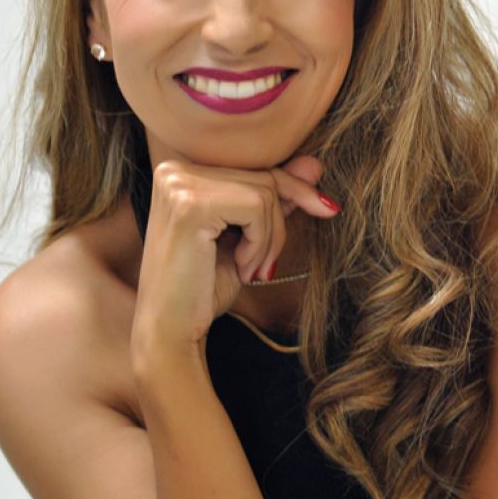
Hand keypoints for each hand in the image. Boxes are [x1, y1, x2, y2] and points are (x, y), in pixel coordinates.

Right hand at [130, 155, 339, 364]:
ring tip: (247, 269)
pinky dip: (260, 243)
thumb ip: (274, 199)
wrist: (170, 333)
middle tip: (265, 267)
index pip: (255, 169)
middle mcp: (174, 169)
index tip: (327, 207)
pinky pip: (255, 208)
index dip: (295, 189)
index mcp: (182, 173)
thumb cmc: (204, 286)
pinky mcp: (189, 204)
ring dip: (269, 240)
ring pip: (264, 193)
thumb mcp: (247, 236)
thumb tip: (314, 165)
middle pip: (263, 178)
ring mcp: (179, 184)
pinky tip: (240, 267)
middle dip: (278, 226)